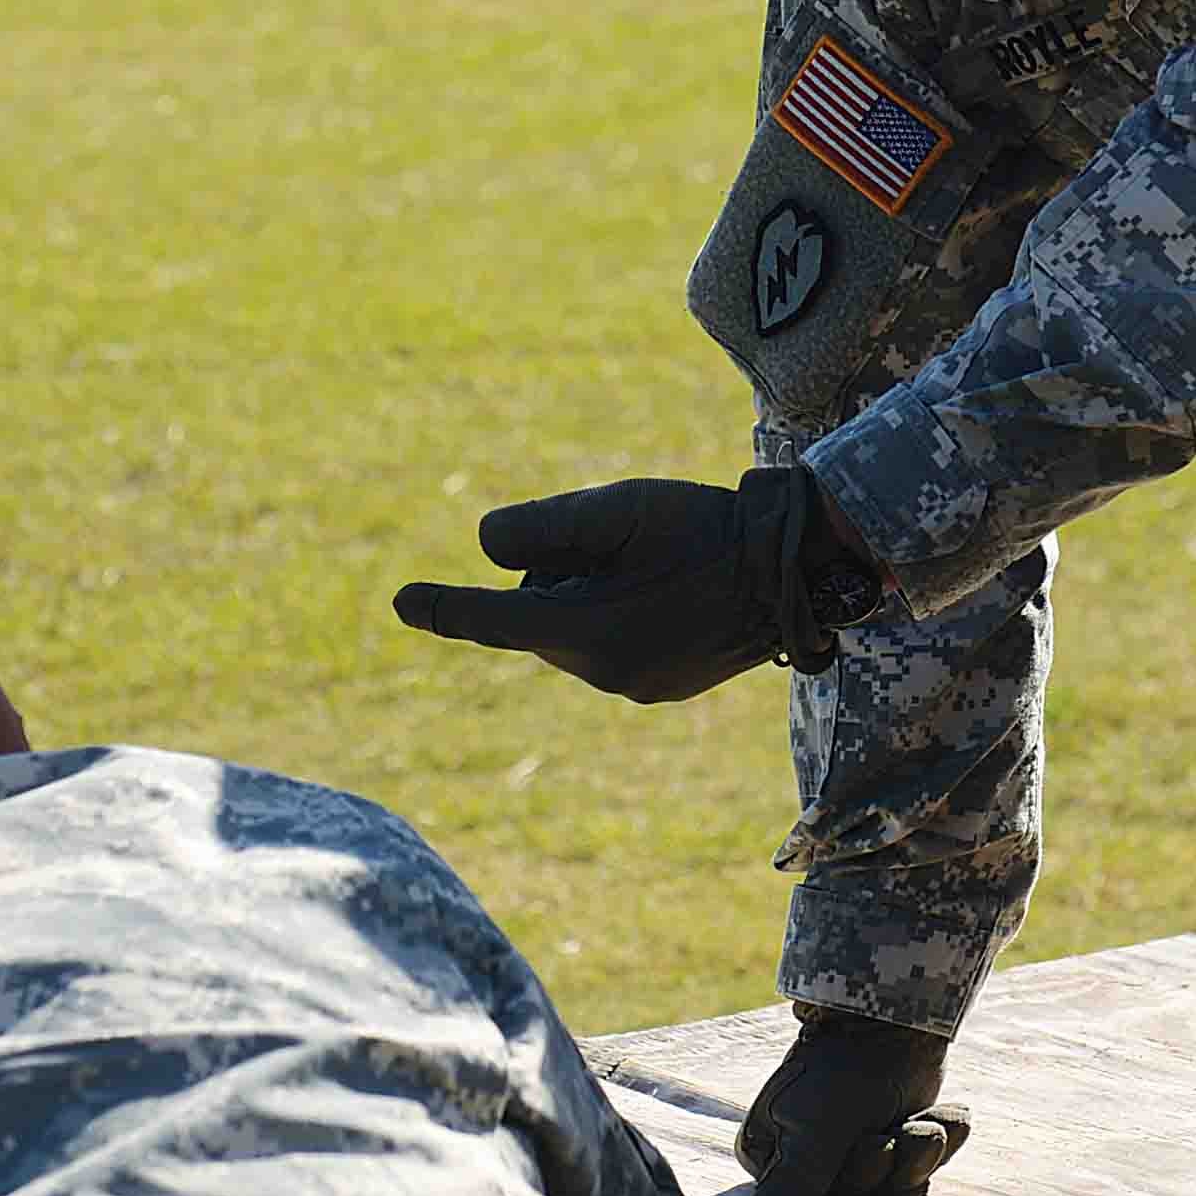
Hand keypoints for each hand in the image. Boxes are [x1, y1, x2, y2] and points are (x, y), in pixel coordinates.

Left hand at [391, 469, 854, 702]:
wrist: (793, 572)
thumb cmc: (705, 529)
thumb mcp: (621, 508)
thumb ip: (546, 527)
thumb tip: (485, 549)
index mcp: (588, 630)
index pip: (495, 620)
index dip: (446, 607)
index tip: (401, 601)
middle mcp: (603, 670)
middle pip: (537, 620)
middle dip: (554, 581)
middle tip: (621, 547)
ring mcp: (634, 685)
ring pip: (571, 635)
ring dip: (587, 599)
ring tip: (655, 567)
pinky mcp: (658, 687)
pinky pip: (607, 651)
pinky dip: (616, 620)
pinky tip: (667, 592)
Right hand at [735, 1005, 971, 1195]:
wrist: (892, 1019)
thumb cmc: (842, 1072)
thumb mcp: (814, 1127)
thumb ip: (794, 1180)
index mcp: (773, 1158)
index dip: (856, 1179)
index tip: (871, 1143)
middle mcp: (808, 1160)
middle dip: (892, 1164)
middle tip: (895, 1130)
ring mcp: (854, 1149)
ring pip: (897, 1183)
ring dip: (921, 1149)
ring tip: (929, 1122)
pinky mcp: (894, 1135)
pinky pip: (924, 1160)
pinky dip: (941, 1136)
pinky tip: (946, 1115)